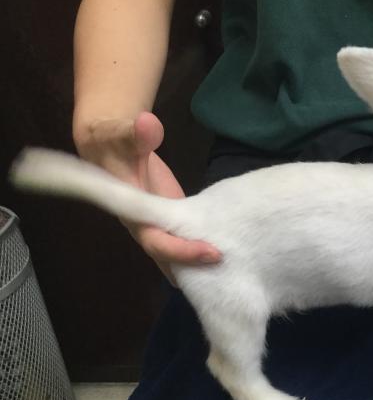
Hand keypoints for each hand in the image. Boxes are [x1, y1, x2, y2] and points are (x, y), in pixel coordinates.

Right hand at [74, 111, 220, 282]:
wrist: (111, 147)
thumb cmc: (116, 142)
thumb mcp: (123, 134)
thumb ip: (135, 133)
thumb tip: (147, 125)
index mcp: (134, 215)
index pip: (157, 243)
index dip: (183, 251)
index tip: (213, 253)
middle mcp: (146, 229)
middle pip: (170, 261)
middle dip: (197, 270)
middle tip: (232, 274)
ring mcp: (160, 228)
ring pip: (177, 259)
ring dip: (201, 268)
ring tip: (236, 273)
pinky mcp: (173, 222)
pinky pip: (186, 244)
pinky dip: (203, 253)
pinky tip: (231, 255)